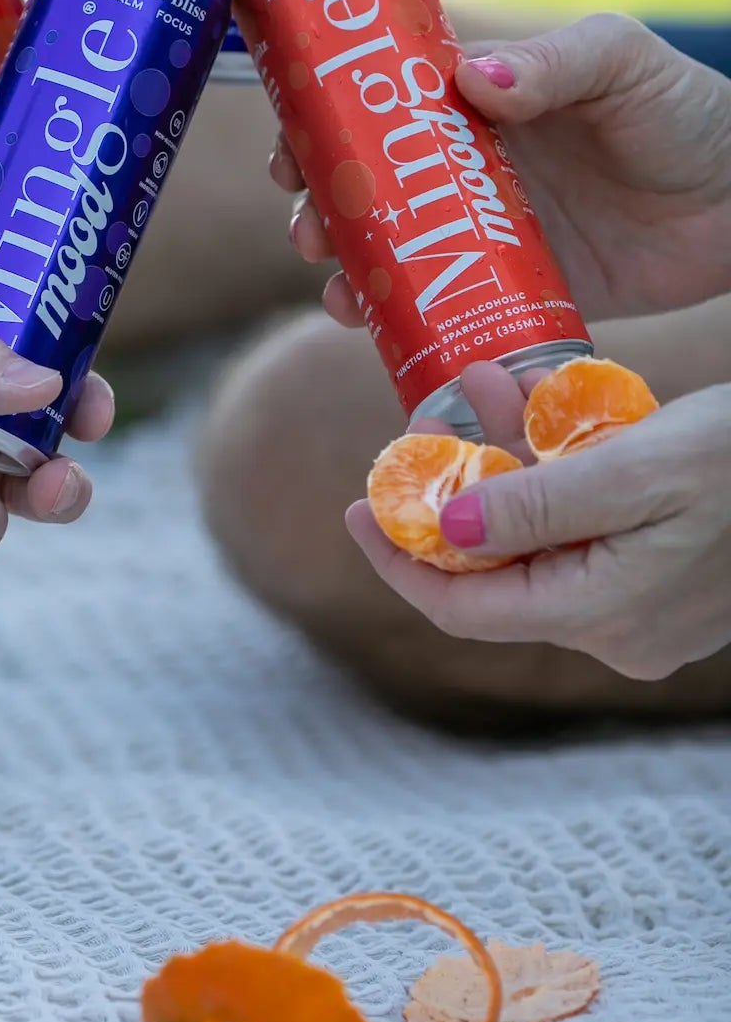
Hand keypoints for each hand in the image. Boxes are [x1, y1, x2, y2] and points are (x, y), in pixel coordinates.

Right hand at [280, 13, 730, 323]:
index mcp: (473, 102)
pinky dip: (402, 326)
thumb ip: (551, 64)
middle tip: (308, 233)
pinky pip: (445, 312)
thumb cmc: (686, 110)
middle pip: (365, 189)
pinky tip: (379, 333)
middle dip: (319, 211)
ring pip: (390, 255)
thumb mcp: (618, 61)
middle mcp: (465, 169)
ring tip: (337, 290)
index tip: (289, 150)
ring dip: (347, 272)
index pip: (374, 107)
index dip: (318, 126)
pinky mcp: (514, 296)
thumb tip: (469, 76)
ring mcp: (484, 235)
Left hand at [345, 362, 730, 679]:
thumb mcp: (635, 466)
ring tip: (489, 390)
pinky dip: (552, 477)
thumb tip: (443, 536)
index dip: (399, 559)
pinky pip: (582, 532)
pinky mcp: (664, 577)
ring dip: (505, 471)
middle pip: (496, 573)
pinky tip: (545, 414)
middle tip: (427, 420)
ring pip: (539, 544)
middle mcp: (618, 631)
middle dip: (455, 492)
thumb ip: (535, 506)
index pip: (462, 608)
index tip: (356, 502)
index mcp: (603, 617)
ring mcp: (645, 610)